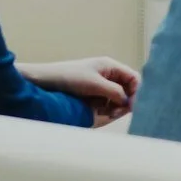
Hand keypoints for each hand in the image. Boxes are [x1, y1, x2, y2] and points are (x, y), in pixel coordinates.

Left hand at [23, 55, 139, 125]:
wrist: (45, 81)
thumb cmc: (69, 78)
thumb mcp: (95, 85)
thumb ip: (115, 92)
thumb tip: (129, 101)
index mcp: (110, 66)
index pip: (133, 78)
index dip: (136, 92)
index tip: (130, 106)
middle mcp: (107, 74)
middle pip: (127, 89)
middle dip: (125, 102)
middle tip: (118, 113)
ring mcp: (100, 84)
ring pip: (117, 98)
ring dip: (116, 107)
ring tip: (108, 114)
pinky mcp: (92, 93)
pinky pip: (106, 102)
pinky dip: (106, 109)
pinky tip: (100, 113)